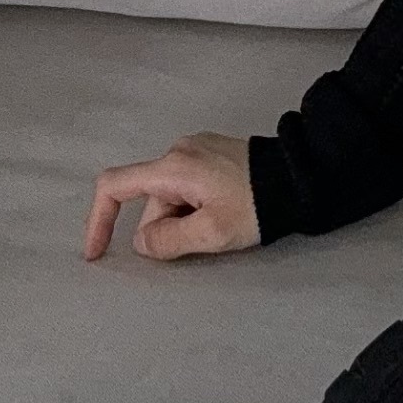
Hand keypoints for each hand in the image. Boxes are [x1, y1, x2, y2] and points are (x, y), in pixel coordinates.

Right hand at [85, 134, 260, 261]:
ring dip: (185, 219)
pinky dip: (197, 207)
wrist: (303, 177)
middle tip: (204, 240)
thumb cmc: (258, 205)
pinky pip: (190, 186)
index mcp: (172, 166)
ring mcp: (198, 148)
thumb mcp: (211, 233)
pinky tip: (226, 212)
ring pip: (172, 196)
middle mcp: (179, 150)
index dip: (98, 221)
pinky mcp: (215, 153)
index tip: (98, 253)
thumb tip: (142, 242)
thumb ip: (168, 241)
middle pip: (151, 199)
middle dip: (166, 228)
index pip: (114, 187)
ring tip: (224, 224)